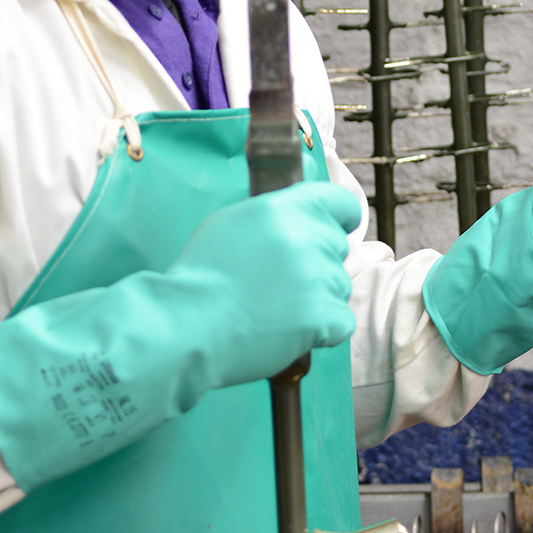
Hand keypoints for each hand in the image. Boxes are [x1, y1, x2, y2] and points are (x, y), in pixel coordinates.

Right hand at [169, 181, 361, 389]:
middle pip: (338, 248)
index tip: (336, 228)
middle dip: (317, 264)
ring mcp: (320, 277)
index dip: (340, 217)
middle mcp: (308, 237)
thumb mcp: (230, 223)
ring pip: (339, 286)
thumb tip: (298, 218)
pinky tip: (288, 329)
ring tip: (275, 308)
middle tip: (279, 282)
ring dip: (317, 299)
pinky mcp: (325, 316)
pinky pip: (341, 321)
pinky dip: (322, 330)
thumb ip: (274, 214)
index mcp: (285, 208)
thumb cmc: (202, 276)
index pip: (342, 201)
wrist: (189, 324)